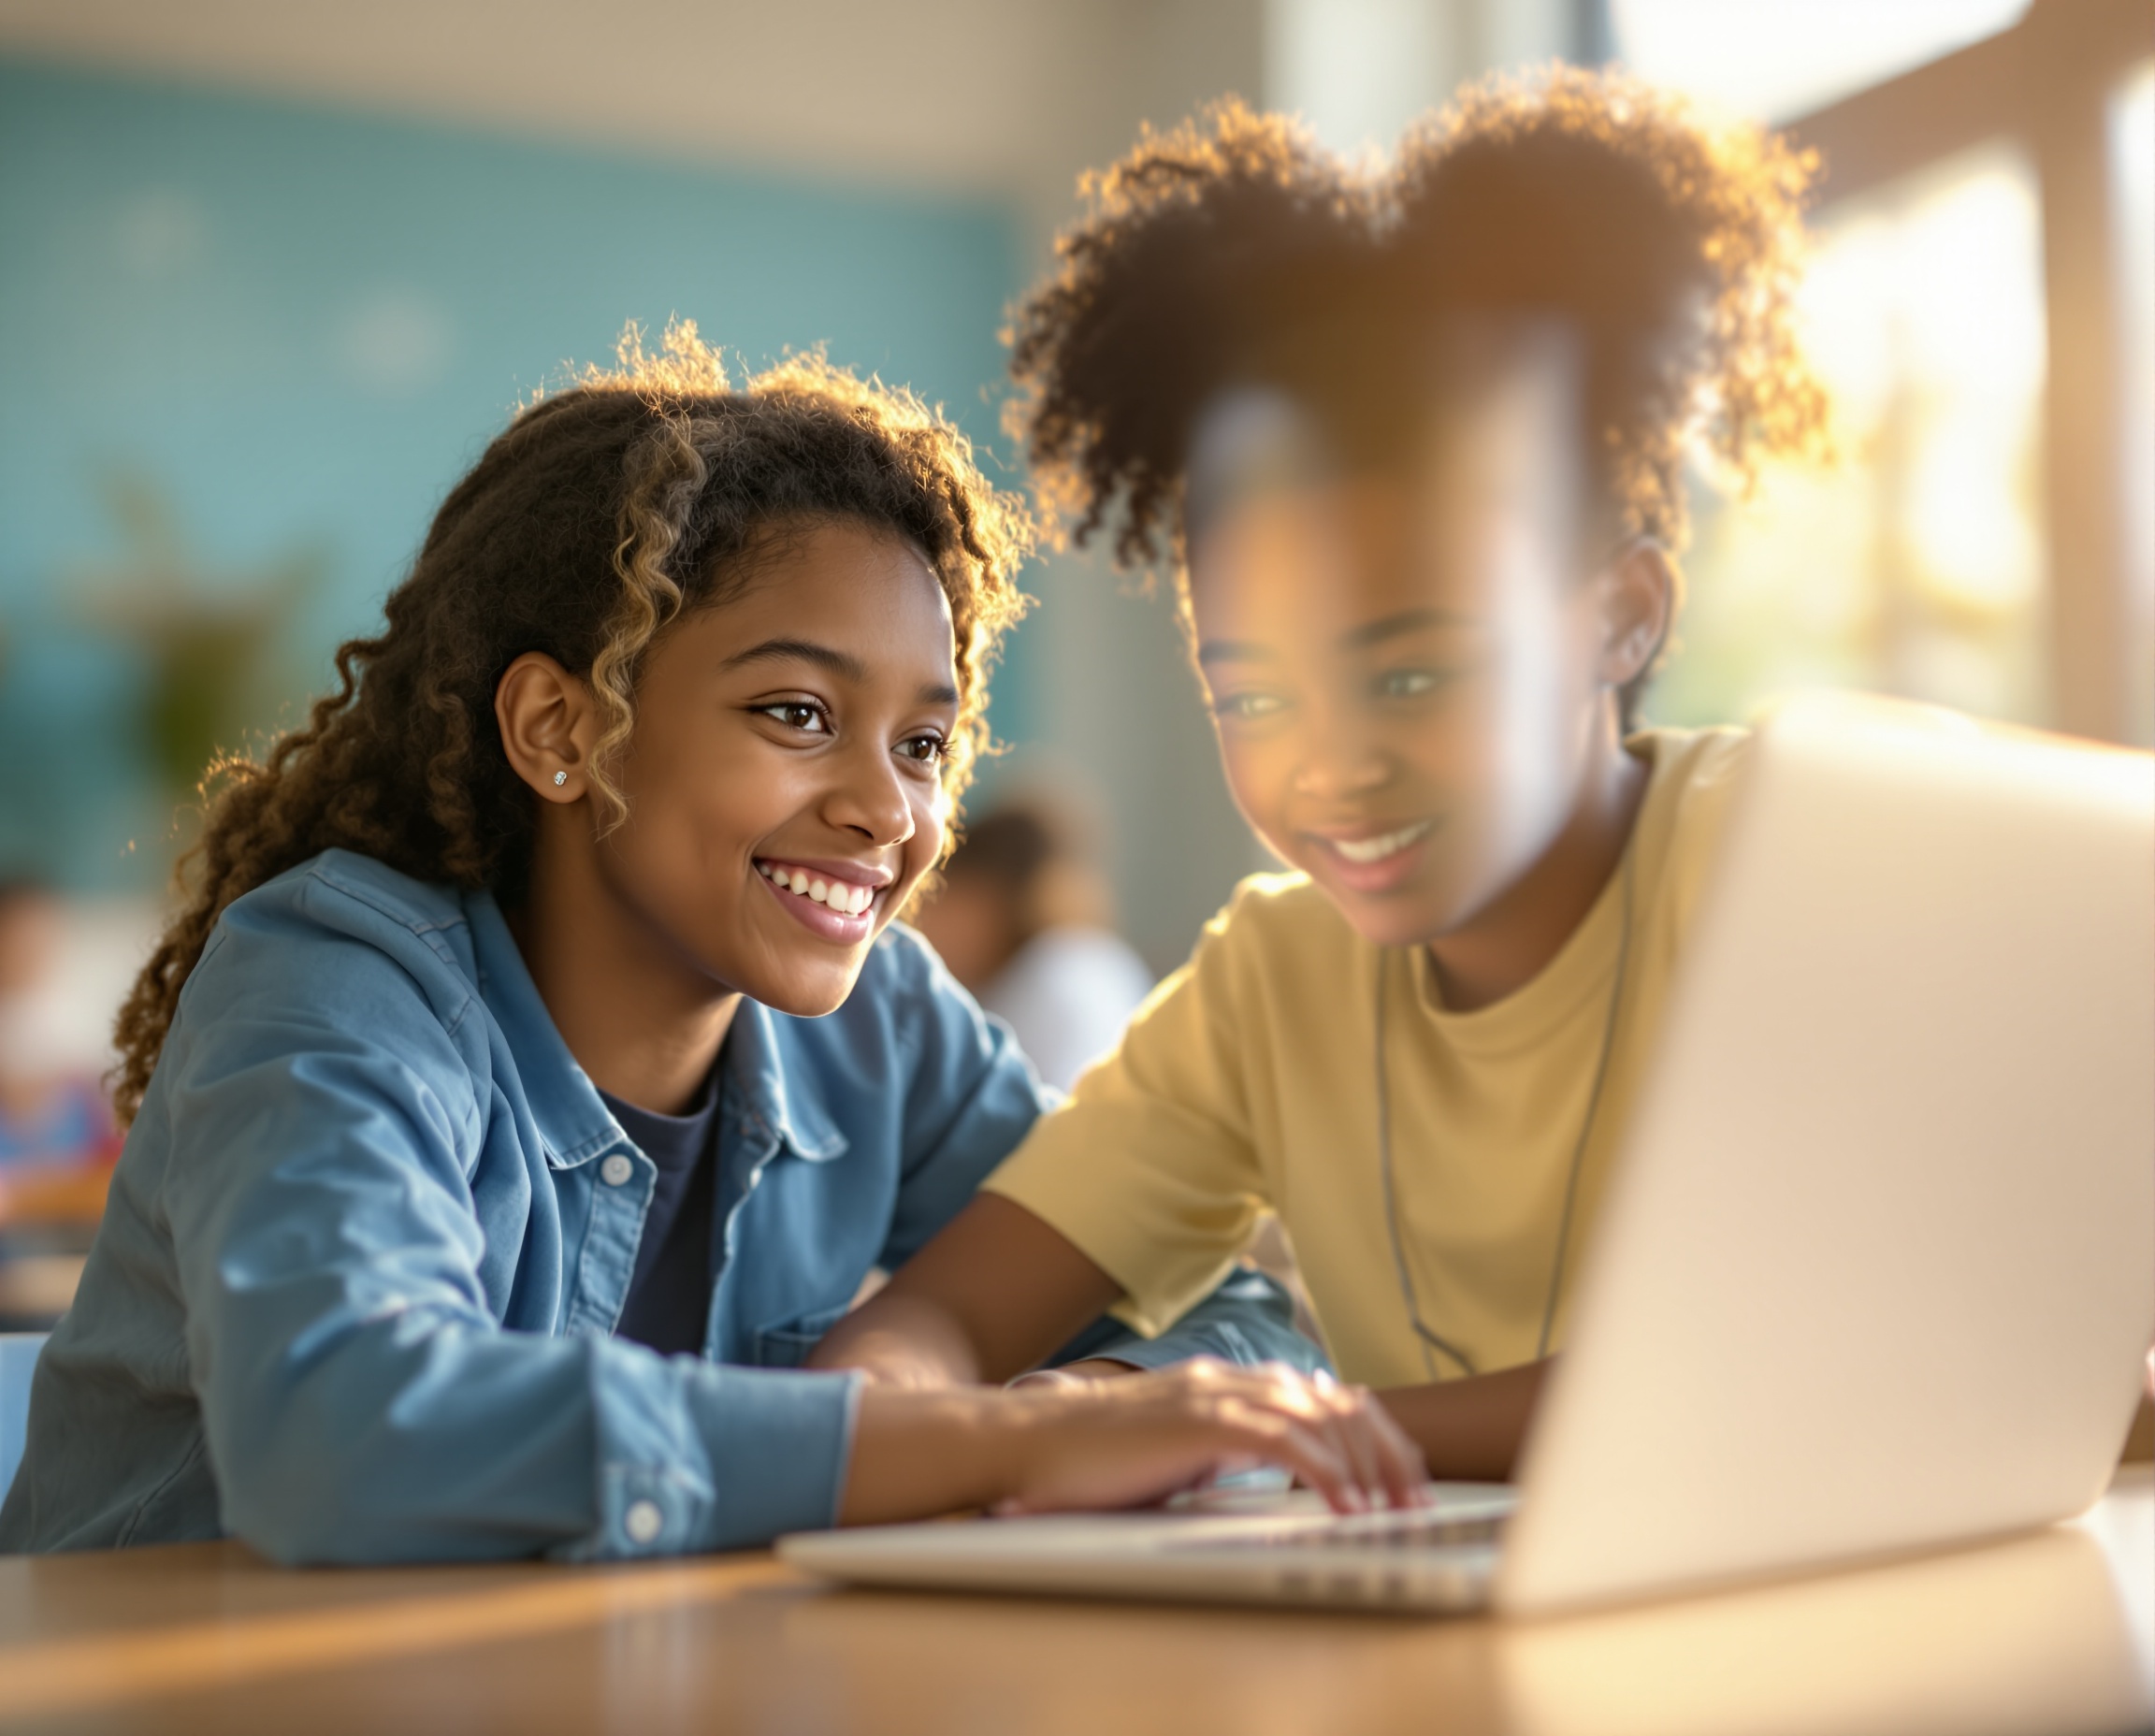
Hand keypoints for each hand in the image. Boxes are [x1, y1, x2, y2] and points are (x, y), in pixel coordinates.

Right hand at [992, 1359, 1425, 1516]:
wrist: (1028, 1442)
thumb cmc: (1095, 1460)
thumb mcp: (1177, 1450)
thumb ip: (1226, 1448)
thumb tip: (1277, 1471)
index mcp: (1228, 1385)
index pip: (1323, 1396)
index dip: (1371, 1433)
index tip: (1399, 1477)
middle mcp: (1229, 1380)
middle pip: (1336, 1402)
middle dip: (1385, 1450)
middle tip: (1413, 1500)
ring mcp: (1215, 1396)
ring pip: (1320, 1416)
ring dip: (1366, 1464)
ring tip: (1390, 1508)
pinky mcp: (1198, 1422)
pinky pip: (1283, 1441)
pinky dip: (1324, 1471)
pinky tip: (1344, 1504)